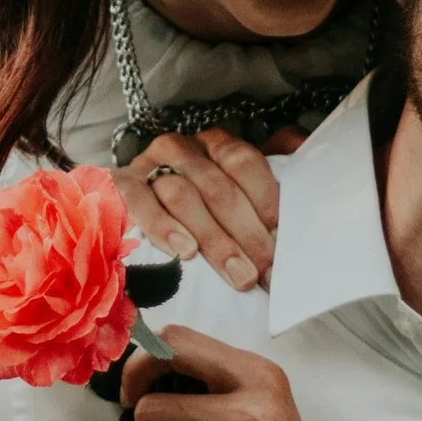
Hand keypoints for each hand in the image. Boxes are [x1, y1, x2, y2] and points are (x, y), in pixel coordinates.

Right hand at [112, 127, 305, 292]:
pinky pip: (141, 202)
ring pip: (184, 195)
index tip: (282, 239)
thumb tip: (301, 195)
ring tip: (237, 274)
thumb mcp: (230, 199)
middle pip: (218, 187)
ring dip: (214, 240)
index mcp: (214, 145)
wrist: (126, 212)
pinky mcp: (120, 185)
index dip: (266, 200)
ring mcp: (148, 165)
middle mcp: (182, 149)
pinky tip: (184, 252)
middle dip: (247, 234)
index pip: (244, 162)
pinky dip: (164, 227)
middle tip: (265, 273)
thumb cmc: (193, 214)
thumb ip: (262, 194)